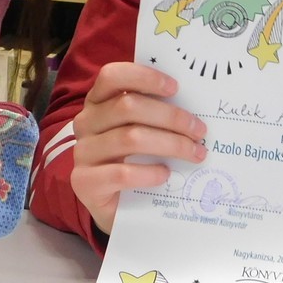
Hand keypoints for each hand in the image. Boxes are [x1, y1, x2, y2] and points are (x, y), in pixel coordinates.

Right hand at [69, 62, 207, 233]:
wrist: (118, 206)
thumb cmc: (136, 160)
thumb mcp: (145, 131)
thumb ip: (158, 115)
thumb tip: (195, 107)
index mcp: (98, 102)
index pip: (112, 76)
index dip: (144, 77)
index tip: (175, 88)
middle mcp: (86, 123)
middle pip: (128, 107)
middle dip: (171, 117)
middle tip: (200, 130)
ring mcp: (82, 153)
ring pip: (130, 138)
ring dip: (171, 144)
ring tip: (194, 154)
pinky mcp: (84, 182)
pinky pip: (122, 173)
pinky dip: (149, 173)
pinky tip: (166, 175)